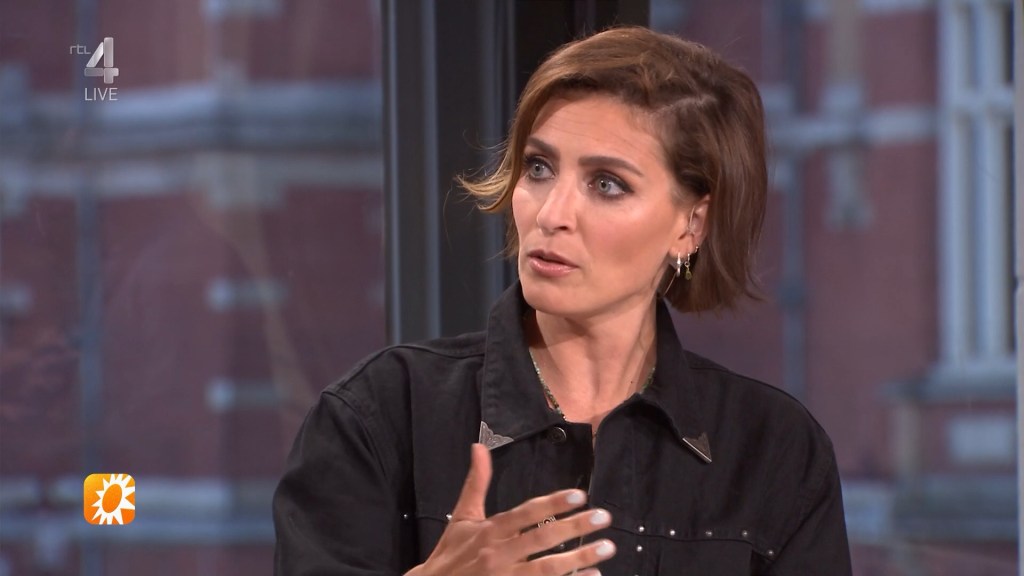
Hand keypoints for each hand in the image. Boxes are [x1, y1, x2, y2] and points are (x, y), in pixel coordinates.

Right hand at [405, 443, 615, 575]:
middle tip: (604, 517)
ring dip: (580, 558)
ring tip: (607, 547)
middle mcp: (497, 555)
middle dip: (575, 527)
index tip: (580, 495)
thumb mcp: (462, 517)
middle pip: (541, 539)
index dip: (553, 504)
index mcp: (488, 531)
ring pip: (548, 569)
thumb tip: (479, 447)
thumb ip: (476, 483)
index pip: (525, 514)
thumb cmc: (451, 554)